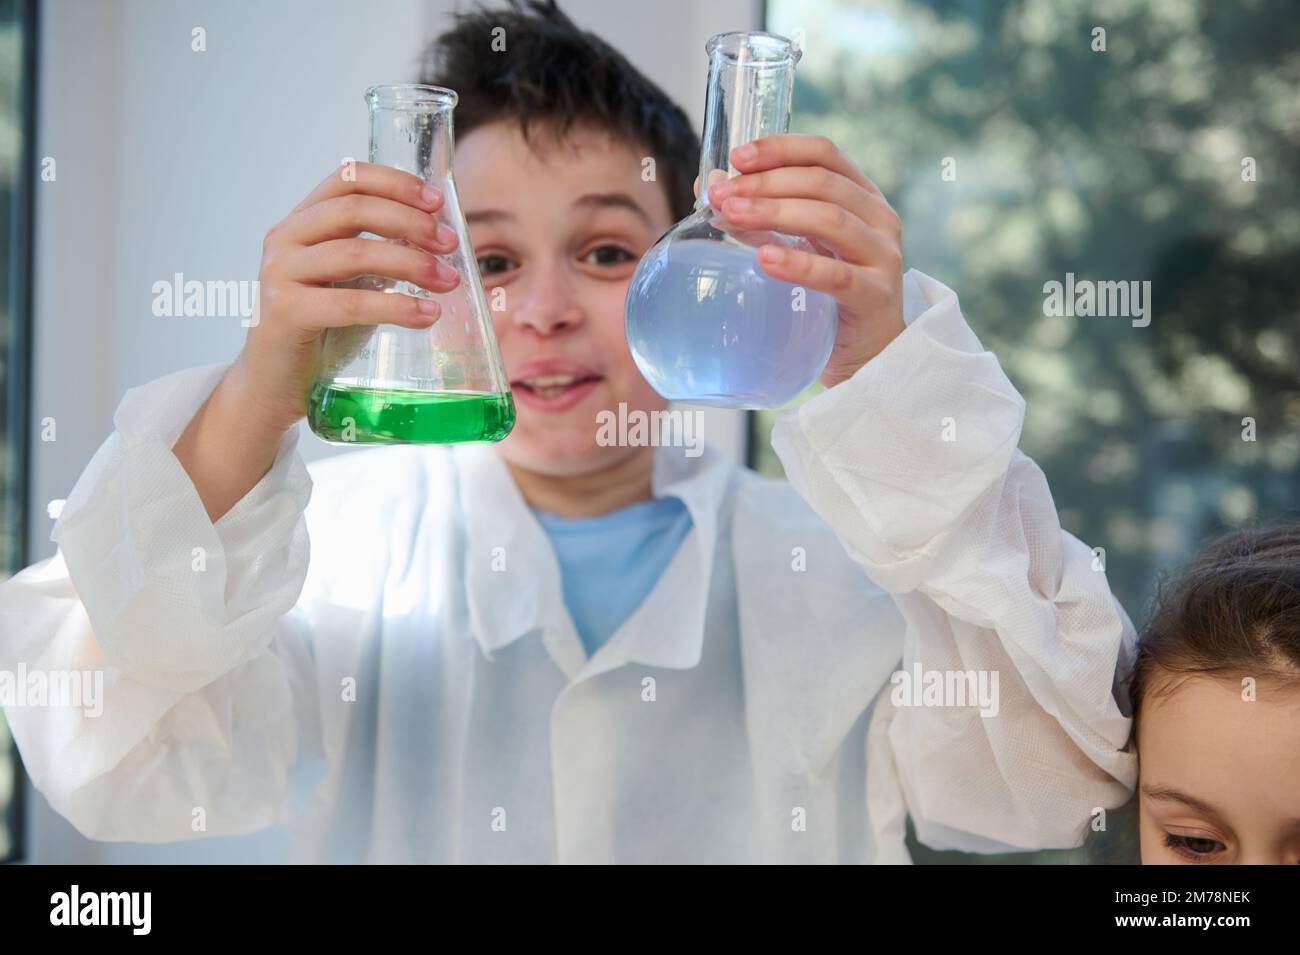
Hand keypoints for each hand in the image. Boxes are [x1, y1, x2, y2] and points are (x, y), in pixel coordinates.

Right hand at [234, 162, 461, 434]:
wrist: (274, 384)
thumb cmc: (321, 330)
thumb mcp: (352, 282)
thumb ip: (381, 256)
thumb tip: (440, 240)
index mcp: (302, 222)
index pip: (347, 180)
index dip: (395, 183)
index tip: (437, 201)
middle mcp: (285, 239)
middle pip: (355, 210)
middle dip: (410, 222)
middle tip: (451, 244)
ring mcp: (280, 274)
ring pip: (355, 253)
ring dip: (411, 263)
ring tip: (448, 281)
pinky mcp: (285, 313)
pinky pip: (350, 303)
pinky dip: (395, 307)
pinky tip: (426, 315)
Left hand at [700, 135, 905, 389]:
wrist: (868, 358)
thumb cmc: (829, 298)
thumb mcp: (798, 247)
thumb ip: (761, 218)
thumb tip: (709, 188)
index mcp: (862, 197)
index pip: (824, 154)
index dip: (781, 148)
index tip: (737, 157)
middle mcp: (879, 219)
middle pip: (822, 182)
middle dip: (766, 183)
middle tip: (722, 195)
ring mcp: (882, 256)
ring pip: (830, 219)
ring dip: (776, 212)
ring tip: (732, 216)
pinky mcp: (876, 296)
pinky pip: (836, 275)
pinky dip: (799, 264)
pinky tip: (765, 260)